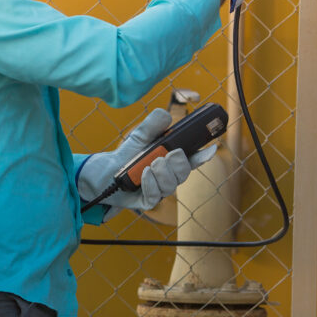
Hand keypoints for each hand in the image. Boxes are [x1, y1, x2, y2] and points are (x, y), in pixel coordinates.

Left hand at [77, 108, 217, 216]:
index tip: (211, 148)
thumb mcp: (139, 135)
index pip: (192, 159)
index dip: (203, 155)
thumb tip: (166, 115)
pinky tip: (144, 174)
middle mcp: (168, 176)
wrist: (105, 171)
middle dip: (177, 163)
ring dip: (162, 173)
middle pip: (184, 173)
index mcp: (171, 160)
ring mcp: (159, 190)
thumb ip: (152, 124)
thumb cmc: (127, 155)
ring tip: (150, 164)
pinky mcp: (147, 201)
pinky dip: (150, 183)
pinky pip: (155, 196)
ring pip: (171, 185)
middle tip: (165, 155)